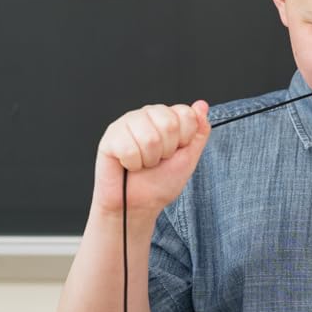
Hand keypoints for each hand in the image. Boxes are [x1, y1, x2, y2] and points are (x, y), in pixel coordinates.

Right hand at [93, 101, 210, 217]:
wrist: (137, 206)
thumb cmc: (160, 182)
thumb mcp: (188, 158)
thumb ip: (198, 132)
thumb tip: (201, 105)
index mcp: (166, 116)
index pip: (186, 114)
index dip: (184, 140)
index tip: (174, 152)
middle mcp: (146, 115)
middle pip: (168, 123)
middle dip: (166, 151)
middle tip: (157, 160)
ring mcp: (126, 123)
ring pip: (149, 138)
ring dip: (149, 160)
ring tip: (143, 163)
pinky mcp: (110, 137)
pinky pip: (128, 148)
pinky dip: (132, 164)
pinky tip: (129, 165)